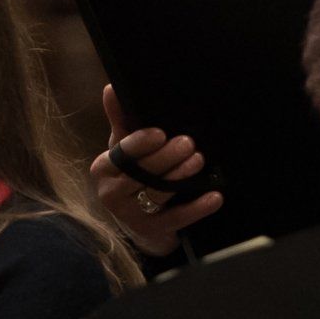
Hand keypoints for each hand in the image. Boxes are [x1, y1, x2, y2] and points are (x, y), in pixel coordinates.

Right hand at [90, 86, 222, 256]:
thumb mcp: (124, 149)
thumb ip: (121, 120)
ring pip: (158, 194)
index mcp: (103, 168)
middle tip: (188, 143)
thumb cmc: (131, 175)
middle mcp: (111, 192)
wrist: (138, 221)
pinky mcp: (151, 231)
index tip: (159, 133)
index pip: (122, 154)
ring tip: (199, 160)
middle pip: (141, 174)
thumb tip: (111, 87)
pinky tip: (215, 196)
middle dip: (166, 157)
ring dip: (180, 176)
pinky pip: (176, 219)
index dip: (139, 143)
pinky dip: (197, 208)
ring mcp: (131, 215)